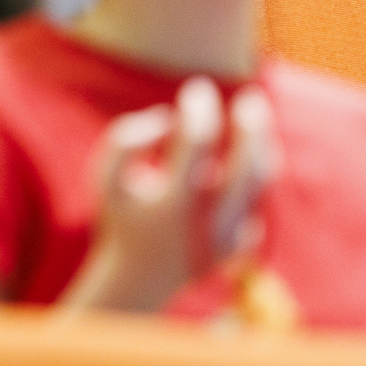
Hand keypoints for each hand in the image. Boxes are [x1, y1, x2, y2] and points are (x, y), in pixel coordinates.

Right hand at [66, 77, 277, 312]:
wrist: (138, 278)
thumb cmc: (121, 217)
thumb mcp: (104, 177)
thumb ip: (124, 139)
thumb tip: (165, 119)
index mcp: (171, 201)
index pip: (197, 142)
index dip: (200, 109)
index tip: (198, 87)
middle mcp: (206, 221)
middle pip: (244, 164)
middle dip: (252, 126)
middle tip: (252, 98)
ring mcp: (227, 236)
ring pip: (258, 182)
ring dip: (261, 145)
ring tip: (253, 118)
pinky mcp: (238, 243)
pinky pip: (256, 200)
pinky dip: (254, 172)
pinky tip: (244, 153)